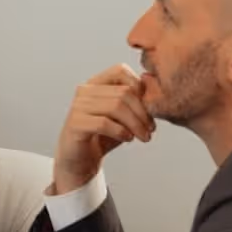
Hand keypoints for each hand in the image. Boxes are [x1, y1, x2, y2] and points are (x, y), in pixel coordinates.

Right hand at [54, 64, 155, 194]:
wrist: (81, 161)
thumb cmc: (104, 136)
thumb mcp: (123, 116)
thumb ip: (135, 102)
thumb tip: (157, 92)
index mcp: (95, 84)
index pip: (120, 70)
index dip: (139, 86)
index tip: (149, 108)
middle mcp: (84, 91)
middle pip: (123, 92)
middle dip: (143, 113)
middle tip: (150, 129)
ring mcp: (77, 107)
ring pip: (116, 106)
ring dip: (136, 124)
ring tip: (143, 136)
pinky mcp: (75, 124)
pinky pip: (104, 123)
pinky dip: (121, 132)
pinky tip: (127, 139)